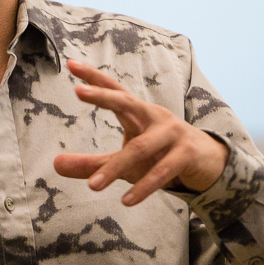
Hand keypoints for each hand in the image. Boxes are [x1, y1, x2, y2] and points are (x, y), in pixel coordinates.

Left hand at [53, 59, 228, 205]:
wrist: (208, 164)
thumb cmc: (160, 156)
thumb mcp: (124, 161)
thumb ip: (92, 164)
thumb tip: (54, 165)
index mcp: (138, 113)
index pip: (114, 89)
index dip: (93, 77)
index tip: (71, 64)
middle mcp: (154, 116)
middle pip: (126, 102)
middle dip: (103, 96)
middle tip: (78, 91)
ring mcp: (172, 133)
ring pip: (140, 148)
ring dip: (116, 168)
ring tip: (93, 187)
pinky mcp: (186, 154)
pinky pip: (162, 170)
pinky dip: (144, 187)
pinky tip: (126, 201)